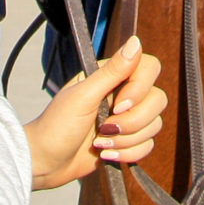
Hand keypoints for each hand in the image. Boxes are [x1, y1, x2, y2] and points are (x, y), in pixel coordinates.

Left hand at [24, 36, 166, 189]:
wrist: (46, 163)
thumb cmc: (57, 125)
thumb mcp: (83, 96)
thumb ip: (112, 71)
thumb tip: (136, 41)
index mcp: (111, 76)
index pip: (149, 68)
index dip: (139, 89)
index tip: (117, 106)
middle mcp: (123, 93)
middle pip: (157, 99)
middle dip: (132, 122)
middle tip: (103, 128)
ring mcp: (127, 118)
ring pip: (154, 125)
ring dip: (126, 140)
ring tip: (100, 143)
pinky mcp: (128, 141)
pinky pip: (148, 145)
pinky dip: (128, 153)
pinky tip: (106, 154)